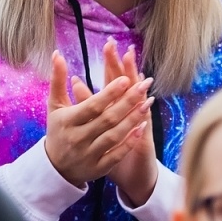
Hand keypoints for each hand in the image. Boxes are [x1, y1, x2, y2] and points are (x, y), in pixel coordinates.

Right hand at [44, 39, 153, 188]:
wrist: (55, 168)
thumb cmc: (58, 129)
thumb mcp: (55, 105)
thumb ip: (58, 80)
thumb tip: (58, 53)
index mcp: (68, 121)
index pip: (92, 106)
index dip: (109, 93)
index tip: (126, 79)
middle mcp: (78, 138)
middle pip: (107, 119)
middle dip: (128, 102)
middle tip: (145, 84)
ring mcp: (89, 155)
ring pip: (115, 136)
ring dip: (133, 119)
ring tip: (148, 102)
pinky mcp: (99, 168)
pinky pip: (117, 154)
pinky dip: (130, 141)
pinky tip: (142, 127)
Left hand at [102, 41, 158, 205]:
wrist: (133, 176)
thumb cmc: (112, 149)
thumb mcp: (99, 126)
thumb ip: (88, 102)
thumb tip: (74, 81)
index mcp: (118, 105)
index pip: (114, 78)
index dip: (112, 64)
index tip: (109, 44)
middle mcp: (131, 110)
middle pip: (126, 82)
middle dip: (121, 65)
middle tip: (119, 44)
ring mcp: (140, 122)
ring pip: (138, 96)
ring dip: (135, 80)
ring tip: (131, 60)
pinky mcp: (147, 137)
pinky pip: (145, 122)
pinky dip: (144, 112)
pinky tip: (146, 101)